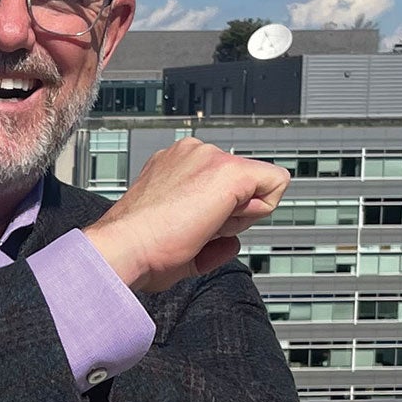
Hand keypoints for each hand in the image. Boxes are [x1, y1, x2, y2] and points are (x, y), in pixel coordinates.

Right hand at [84, 136, 288, 292]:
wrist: (126, 247)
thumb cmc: (139, 248)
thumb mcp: (174, 235)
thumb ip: (205, 234)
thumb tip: (230, 242)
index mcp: (173, 165)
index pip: (221, 187)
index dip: (218, 217)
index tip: (191, 228)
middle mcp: (192, 153)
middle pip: (243, 184)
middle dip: (230, 214)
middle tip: (194, 230)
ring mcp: (209, 157)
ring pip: (257, 185)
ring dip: (238, 216)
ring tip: (199, 227)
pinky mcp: (229, 170)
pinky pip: (276, 183)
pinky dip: (258, 211)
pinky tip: (219, 223)